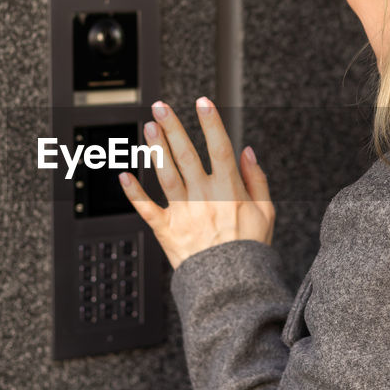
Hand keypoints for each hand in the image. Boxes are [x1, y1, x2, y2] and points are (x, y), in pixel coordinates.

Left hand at [117, 97, 274, 268]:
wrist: (230, 287)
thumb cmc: (249, 250)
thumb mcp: (266, 212)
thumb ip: (257, 179)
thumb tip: (247, 151)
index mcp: (229, 190)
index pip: (219, 148)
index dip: (211, 122)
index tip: (203, 102)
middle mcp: (204, 197)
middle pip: (185, 154)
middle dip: (172, 126)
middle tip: (161, 106)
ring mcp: (183, 213)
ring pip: (165, 174)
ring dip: (155, 148)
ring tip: (148, 127)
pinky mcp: (166, 229)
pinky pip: (146, 208)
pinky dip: (133, 192)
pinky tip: (124, 175)